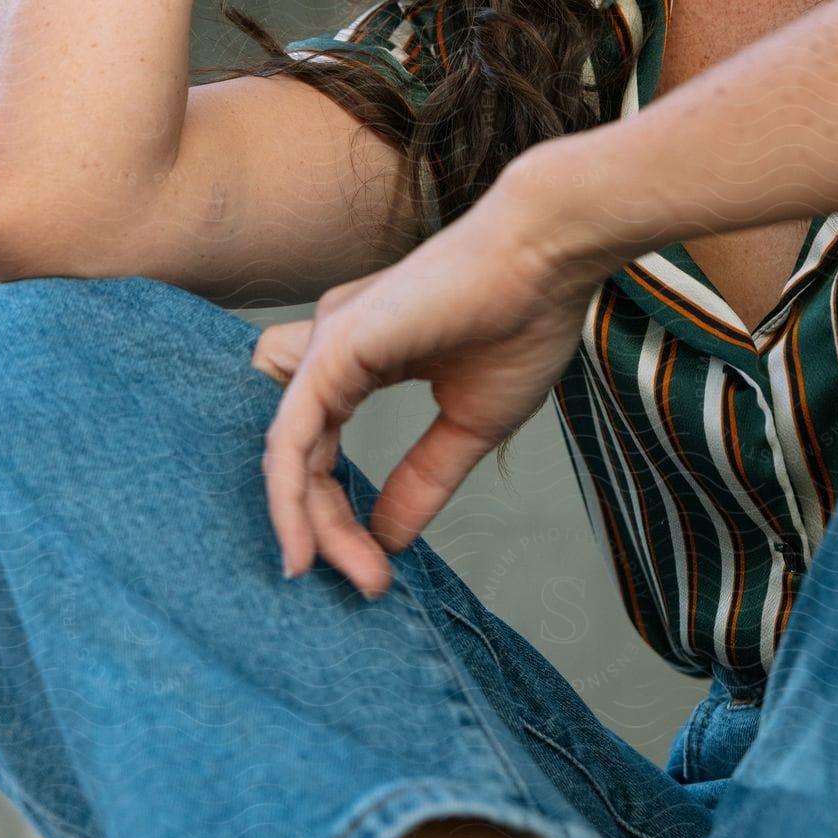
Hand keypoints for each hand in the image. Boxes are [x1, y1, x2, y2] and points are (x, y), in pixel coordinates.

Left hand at [251, 164, 606, 600]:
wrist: (548, 254)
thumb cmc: (524, 318)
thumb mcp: (470, 420)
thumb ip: (423, 477)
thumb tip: (389, 541)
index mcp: (362, 358)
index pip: (322, 452)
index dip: (339, 517)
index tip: (378, 572)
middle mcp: (333, 347)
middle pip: (299, 459)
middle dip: (323, 530)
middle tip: (367, 583)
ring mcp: (329, 343)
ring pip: (289, 453)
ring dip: (309, 522)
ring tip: (345, 574)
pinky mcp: (335, 346)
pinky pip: (292, 435)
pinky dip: (290, 495)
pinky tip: (305, 543)